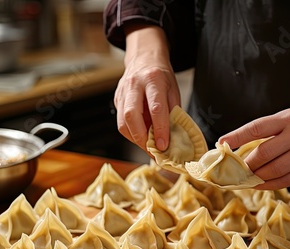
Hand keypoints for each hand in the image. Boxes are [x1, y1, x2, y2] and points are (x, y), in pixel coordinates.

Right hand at [114, 25, 180, 152]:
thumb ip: (172, 112)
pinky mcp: (116, 99)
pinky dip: (131, 133)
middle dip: (141, 138)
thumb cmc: (161, 76)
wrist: (144, 57)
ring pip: (122, 122)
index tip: (163, 145)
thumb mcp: (173, 90)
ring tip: (148, 145)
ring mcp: (122, 92)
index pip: (156, 108)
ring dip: (135, 138)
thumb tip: (172, 138)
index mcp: (153, 79)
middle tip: (152, 150)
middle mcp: (134, 84)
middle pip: (131, 116)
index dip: (160, 129)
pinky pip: (121, 122)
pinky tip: (141, 135)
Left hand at [220, 107, 289, 189]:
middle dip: (245, 164)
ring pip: (272, 171)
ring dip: (255, 177)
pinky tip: (258, 184)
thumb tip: (240, 146)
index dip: (237, 136)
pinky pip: (285, 181)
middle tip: (234, 168)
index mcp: (289, 119)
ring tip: (244, 177)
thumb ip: (269, 129)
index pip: (257, 128)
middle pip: (263, 154)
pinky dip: (268, 185)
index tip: (221, 142)